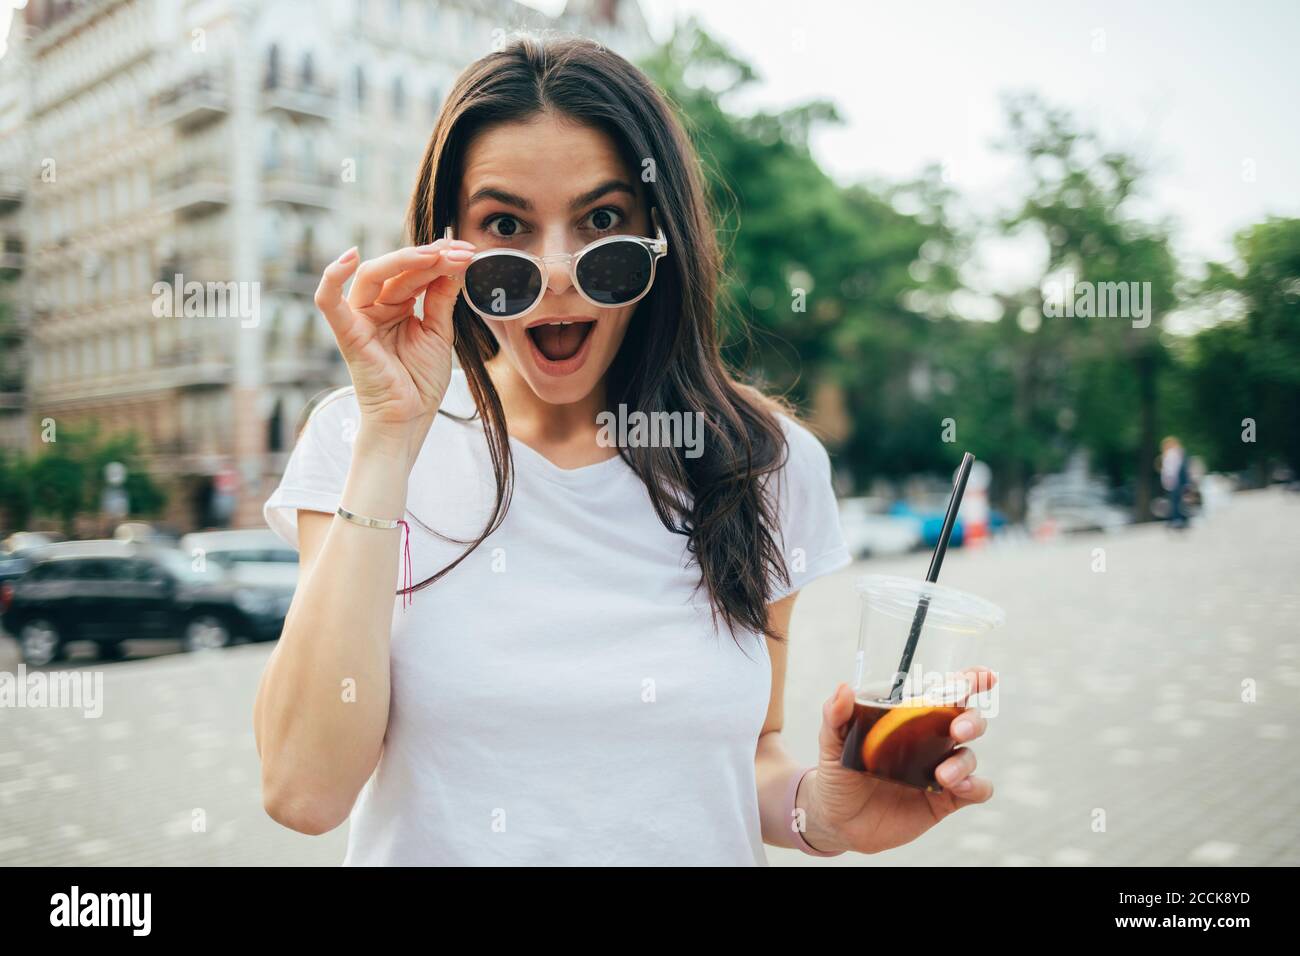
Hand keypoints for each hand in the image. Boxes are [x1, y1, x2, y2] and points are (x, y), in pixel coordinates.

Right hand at [313, 238, 476, 446]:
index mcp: (397, 306)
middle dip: (431, 257)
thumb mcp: (439, 334)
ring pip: (375, 275)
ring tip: (437, 254)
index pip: (416, 273)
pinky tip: (350, 258)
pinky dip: (332, 278)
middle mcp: (376, 307)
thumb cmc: (421, 382)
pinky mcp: (348, 334)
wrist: (409, 420)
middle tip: (461, 251)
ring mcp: (360, 318)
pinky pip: (329, 302)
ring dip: (406, 260)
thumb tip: (452, 265)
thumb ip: (441, 299)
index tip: (468, 252)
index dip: (441, 260)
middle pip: (399, 270)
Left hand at [799, 667, 997, 854]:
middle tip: (958, 728)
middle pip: (967, 719)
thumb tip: (844, 688)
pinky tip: (959, 788)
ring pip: (970, 755)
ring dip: (964, 761)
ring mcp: (940, 769)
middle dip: (972, 718)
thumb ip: (835, 716)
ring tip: (942, 775)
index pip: (944, 693)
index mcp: (909, 719)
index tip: (983, 676)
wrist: (837, 821)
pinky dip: (976, 786)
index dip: (969, 680)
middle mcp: (930, 740)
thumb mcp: (831, 744)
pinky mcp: (944, 800)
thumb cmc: (837, 774)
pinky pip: (976, 790)